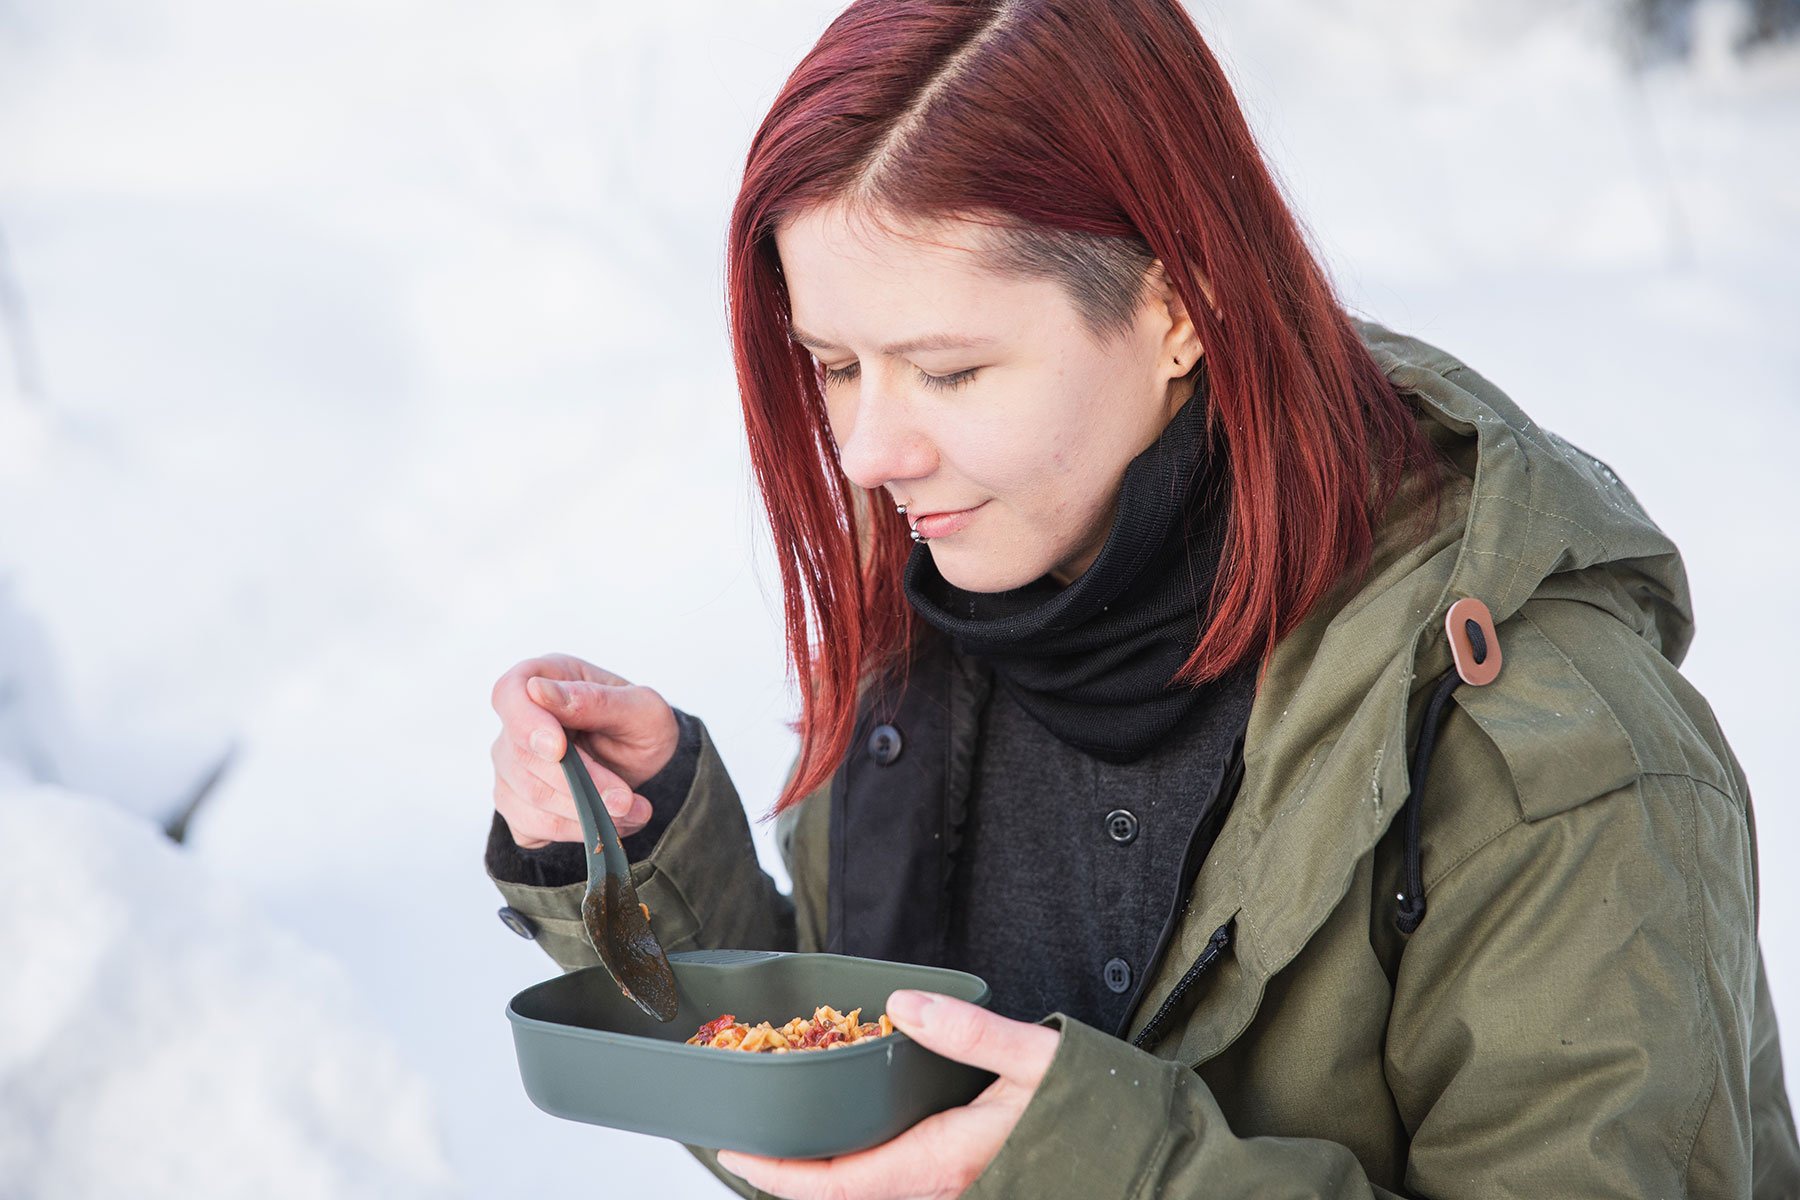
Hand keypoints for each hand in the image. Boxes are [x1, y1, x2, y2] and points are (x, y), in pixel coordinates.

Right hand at [489, 652, 680, 848]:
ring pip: (529, 799)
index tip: (559, 750)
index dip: (527, 723)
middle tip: (626, 800)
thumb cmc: (641, 724)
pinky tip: (607, 822)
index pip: (509, 694)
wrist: (648, 764)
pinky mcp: (517, 805)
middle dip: (580, 785)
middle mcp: (517, 722)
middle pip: (523, 758)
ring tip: (632, 811)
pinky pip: (532, 827)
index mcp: (545, 678)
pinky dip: (575, 832)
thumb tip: (539, 691)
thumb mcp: (640, 707)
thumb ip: (595, 699)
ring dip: (586, 814)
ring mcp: (510, 765)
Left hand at [715, 990, 1060, 1199]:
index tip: (736, 1151)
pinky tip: (849, 1142)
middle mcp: (939, 1189)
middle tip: (744, 1142)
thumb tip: (903, 1005)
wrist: (1139, 1159)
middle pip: (841, 1197)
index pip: (839, 1184)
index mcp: (942, 1163)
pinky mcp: (963, 1186)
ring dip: (821, 1176)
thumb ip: (970, 1033)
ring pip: (867, 1196)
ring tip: (785, 1139)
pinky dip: (856, 1171)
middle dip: (788, 1177)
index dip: (780, 1174)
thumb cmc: (1093, 1111)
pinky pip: (893, 1188)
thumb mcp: (1035, 1058)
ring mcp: (951, 1193)